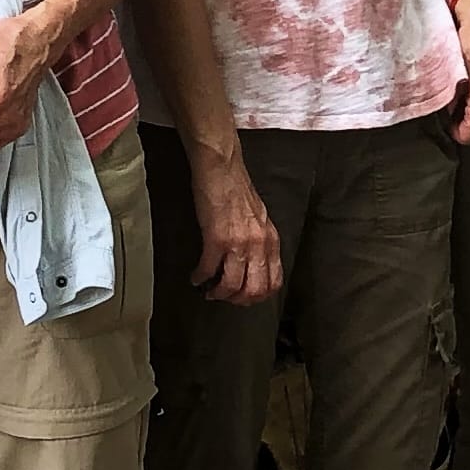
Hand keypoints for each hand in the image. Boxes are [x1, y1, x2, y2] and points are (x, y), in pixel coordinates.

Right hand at [185, 144, 281, 303]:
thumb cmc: (237, 189)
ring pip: (232, 285)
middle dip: (237, 300)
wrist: (222, 168)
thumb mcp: (259, 219)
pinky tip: (196, 278)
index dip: (257, 296)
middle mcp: (259, 244)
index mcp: (271, 240)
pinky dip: (200, 278)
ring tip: (209, 291)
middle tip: (225, 297)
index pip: (273, 282)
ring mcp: (239, 243)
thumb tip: (252, 264)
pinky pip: (209, 269)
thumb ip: (259, 242)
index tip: (243, 296)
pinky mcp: (216, 238)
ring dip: (218, 293)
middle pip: (254, 290)